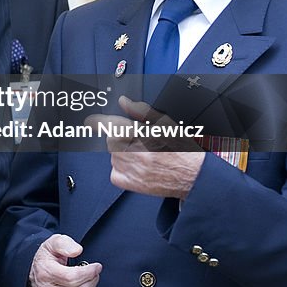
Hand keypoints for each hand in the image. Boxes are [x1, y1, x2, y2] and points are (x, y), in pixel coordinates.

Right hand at [28, 234, 100, 286]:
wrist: (35, 274)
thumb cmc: (47, 258)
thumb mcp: (53, 243)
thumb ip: (65, 243)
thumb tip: (77, 250)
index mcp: (45, 273)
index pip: (72, 278)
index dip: (89, 272)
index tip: (96, 266)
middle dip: (92, 280)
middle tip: (93, 271)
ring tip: (87, 279)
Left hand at [86, 96, 203, 198]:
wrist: (196, 177)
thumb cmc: (183, 150)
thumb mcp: (165, 124)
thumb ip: (141, 111)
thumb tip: (124, 101)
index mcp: (146, 135)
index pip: (114, 125)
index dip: (100, 122)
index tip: (91, 121)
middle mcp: (139, 154)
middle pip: (112, 141)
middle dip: (120, 139)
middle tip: (135, 141)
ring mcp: (136, 171)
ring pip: (113, 157)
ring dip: (121, 154)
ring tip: (141, 155)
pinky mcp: (135, 185)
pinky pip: (115, 175)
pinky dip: (120, 170)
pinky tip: (135, 168)